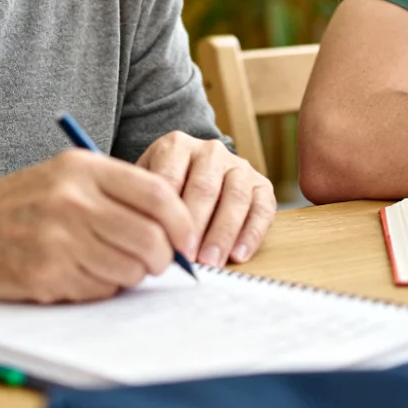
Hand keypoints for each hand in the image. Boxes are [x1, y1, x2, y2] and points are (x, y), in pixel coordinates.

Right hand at [0, 149, 196, 302]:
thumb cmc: (15, 204)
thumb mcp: (64, 176)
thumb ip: (116, 192)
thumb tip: (173, 224)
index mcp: (82, 169)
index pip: (157, 194)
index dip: (181, 221)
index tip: (185, 237)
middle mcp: (73, 201)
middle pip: (150, 238)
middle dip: (161, 257)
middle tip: (155, 261)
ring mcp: (59, 239)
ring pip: (129, 268)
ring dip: (130, 275)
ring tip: (108, 264)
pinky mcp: (46, 275)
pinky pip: (100, 289)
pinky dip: (101, 288)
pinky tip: (78, 274)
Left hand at [137, 131, 275, 266]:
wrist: (195, 177)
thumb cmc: (165, 190)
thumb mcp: (146, 187)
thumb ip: (145, 205)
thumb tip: (147, 240)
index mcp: (177, 145)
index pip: (170, 178)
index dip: (167, 214)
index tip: (163, 244)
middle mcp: (211, 151)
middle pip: (205, 188)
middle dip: (196, 227)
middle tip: (188, 258)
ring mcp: (240, 166)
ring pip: (236, 198)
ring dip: (223, 234)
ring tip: (211, 262)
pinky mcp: (262, 185)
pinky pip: (262, 210)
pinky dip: (252, 235)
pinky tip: (238, 256)